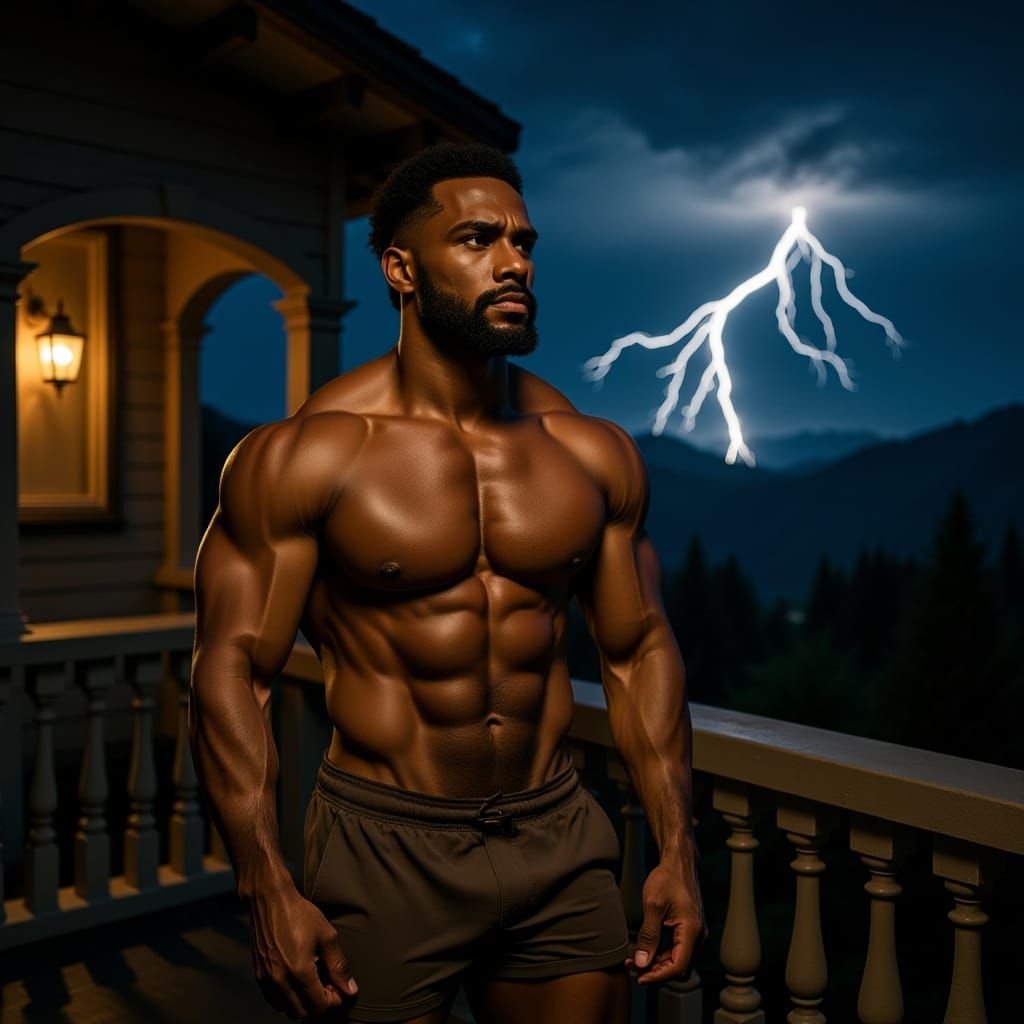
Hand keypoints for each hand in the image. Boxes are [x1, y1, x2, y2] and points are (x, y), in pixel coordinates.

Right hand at [247, 881, 357, 1018]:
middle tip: (327, 985)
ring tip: (311, 982)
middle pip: (303, 1012)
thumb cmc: (299, 913)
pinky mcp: (258, 974)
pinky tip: (295, 978)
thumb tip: (350, 988)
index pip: (319, 1007)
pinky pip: (273, 999)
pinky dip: (286, 997)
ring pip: (286, 1009)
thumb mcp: (327, 935)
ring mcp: (267, 979)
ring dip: (301, 1002)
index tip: (338, 989)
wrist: (269, 899)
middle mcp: (280, 980)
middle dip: (318, 1004)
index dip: (333, 1001)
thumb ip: (338, 965)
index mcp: (300, 971)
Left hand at [625, 851, 706, 984]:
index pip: (678, 965)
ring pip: (678, 961)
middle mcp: (698, 935)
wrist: (678, 862)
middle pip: (679, 968)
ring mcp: (695, 933)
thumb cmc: (667, 878)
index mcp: (692, 930)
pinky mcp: (689, 930)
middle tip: (632, 968)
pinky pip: (677, 950)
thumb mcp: (653, 906)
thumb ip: (648, 936)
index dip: (658, 976)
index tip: (639, 976)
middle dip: (656, 972)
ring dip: (658, 964)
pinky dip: (662, 955)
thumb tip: (641, 962)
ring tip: (634, 960)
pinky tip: (645, 951)